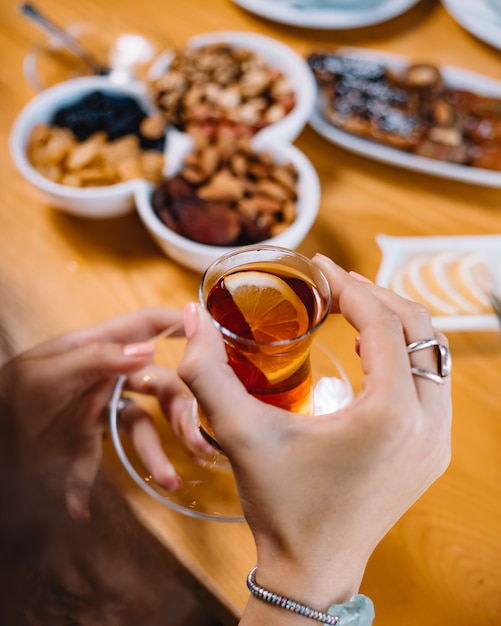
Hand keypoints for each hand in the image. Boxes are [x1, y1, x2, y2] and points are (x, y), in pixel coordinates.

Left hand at [1, 307, 208, 521]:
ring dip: (154, 454)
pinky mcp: (80, 438)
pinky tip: (78, 509)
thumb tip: (149, 351)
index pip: (147, 326)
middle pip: (158, 385)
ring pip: (139, 427)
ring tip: (168, 481)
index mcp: (98, 348)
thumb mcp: (49, 373)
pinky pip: (94, 461)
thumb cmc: (10, 392)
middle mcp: (106, 375)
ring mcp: (96, 408)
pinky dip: (83, 486)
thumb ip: (98, 359)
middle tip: (197, 441)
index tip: (212, 333)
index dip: (179, 323)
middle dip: (182, 410)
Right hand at [178, 255, 451, 614]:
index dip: (352, 287)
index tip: (321, 269)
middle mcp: (427, 424)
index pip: (384, 324)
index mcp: (389, 416)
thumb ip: (207, 372)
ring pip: (432, 354)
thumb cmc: (281, 505)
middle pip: (419, 331)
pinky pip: (431, 382)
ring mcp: (435, 440)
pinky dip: (403, 355)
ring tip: (350, 309)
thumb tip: (192, 320)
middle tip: (334, 285)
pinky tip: (366, 353)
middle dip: (376, 297)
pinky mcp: (430, 452)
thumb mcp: (239, 434)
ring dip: (394, 323)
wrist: (311, 569)